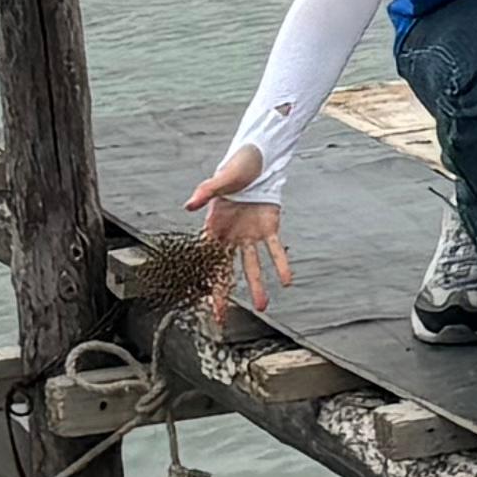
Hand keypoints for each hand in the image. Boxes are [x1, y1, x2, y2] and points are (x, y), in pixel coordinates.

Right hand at [179, 148, 292, 314]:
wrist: (257, 160)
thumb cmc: (235, 169)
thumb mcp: (220, 180)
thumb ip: (205, 193)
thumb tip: (189, 205)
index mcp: (214, 227)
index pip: (207, 259)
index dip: (204, 279)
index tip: (202, 299)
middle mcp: (230, 236)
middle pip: (226, 270)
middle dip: (223, 293)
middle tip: (221, 316)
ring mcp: (250, 235)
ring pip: (252, 266)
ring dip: (257, 285)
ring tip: (262, 306)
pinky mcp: (269, 228)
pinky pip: (275, 250)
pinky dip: (281, 264)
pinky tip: (287, 281)